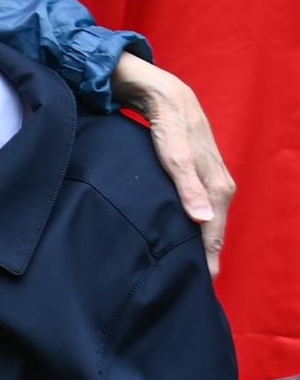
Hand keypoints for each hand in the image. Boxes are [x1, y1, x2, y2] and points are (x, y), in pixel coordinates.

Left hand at [113, 54, 235, 277]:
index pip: (214, 231)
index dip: (209, 259)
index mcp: (215, 183)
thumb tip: (203, 221)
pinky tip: (186, 236)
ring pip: (209, 218)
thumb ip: (186, 186)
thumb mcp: (173, 153)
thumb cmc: (166, 122)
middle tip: (197, 288)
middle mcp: (218, 183)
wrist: (162, 91)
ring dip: (203, 243)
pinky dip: (196, 225)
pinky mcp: (197, 172)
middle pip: (214, 228)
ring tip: (193, 269)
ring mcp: (209, 177)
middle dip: (209, 257)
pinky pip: (201, 206)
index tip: (204, 286)